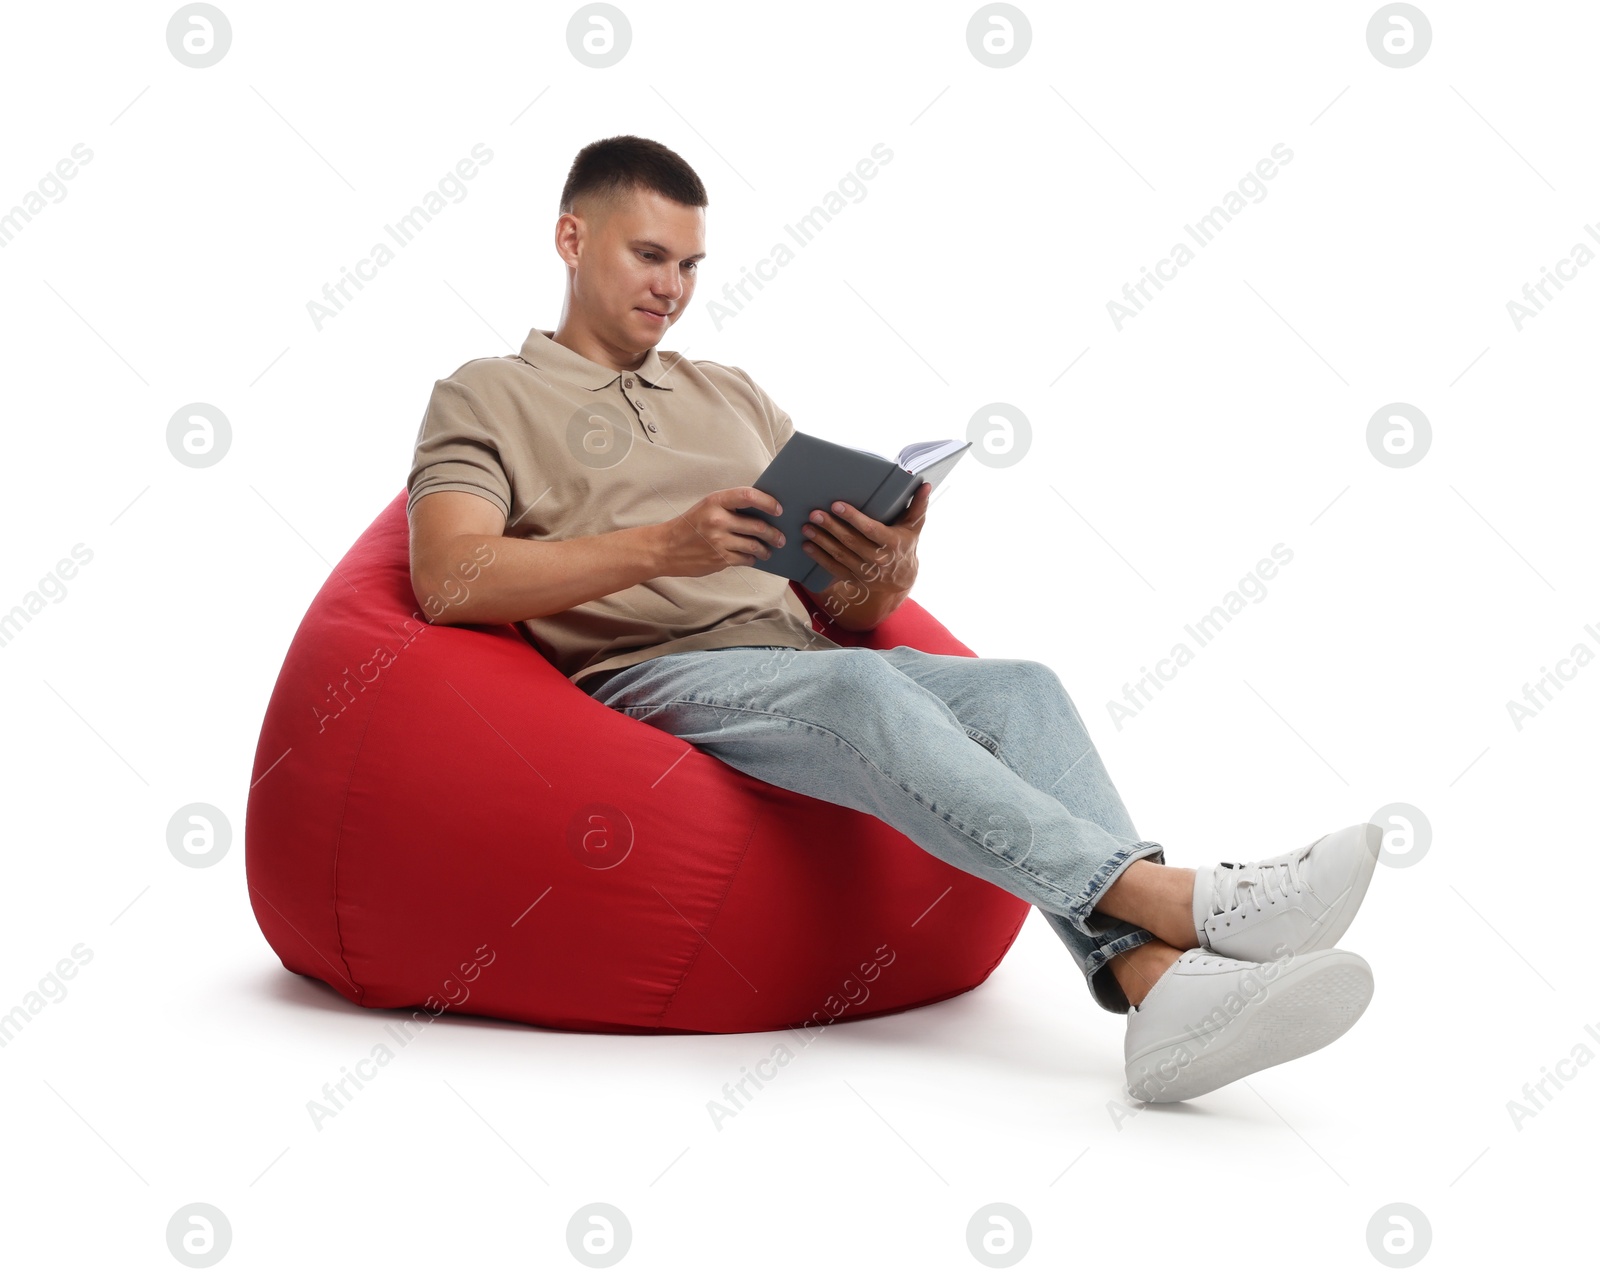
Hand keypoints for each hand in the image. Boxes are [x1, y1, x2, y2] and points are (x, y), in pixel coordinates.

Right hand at [650, 486, 785, 577]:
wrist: (666, 548)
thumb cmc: (689, 525)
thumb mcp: (706, 507)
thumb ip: (730, 506)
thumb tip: (761, 511)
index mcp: (715, 502)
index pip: (748, 496)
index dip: (768, 502)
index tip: (778, 509)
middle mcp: (718, 520)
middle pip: (757, 526)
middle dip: (774, 533)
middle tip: (780, 537)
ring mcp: (719, 541)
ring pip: (754, 545)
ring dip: (766, 549)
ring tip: (769, 550)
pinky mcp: (720, 559)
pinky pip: (745, 559)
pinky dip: (752, 558)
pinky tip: (753, 557)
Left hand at [799, 481, 929, 594]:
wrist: (901, 578)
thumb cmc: (905, 544)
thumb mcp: (914, 526)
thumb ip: (918, 505)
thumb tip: (925, 484)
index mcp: (892, 543)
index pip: (870, 530)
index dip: (853, 518)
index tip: (836, 505)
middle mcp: (878, 560)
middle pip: (851, 542)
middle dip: (831, 527)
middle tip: (814, 514)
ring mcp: (865, 572)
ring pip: (840, 555)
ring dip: (822, 541)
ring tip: (807, 527)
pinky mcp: (854, 579)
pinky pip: (834, 569)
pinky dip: (819, 558)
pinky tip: (807, 546)